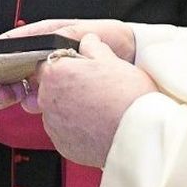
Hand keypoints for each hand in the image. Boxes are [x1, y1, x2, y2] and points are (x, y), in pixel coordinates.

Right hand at [0, 20, 137, 100]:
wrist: (133, 55)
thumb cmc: (107, 37)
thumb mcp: (78, 34)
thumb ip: (52, 39)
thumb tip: (27, 48)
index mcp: (43, 36)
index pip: (9, 46)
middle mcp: (43, 54)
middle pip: (10, 66)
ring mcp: (51, 72)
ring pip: (22, 83)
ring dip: (10, 91)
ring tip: (4, 99)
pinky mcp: (60, 88)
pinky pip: (39, 96)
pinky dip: (32, 101)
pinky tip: (32, 105)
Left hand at [22, 34, 157, 167]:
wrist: (138, 134)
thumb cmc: (127, 97)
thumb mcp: (111, 60)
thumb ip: (92, 46)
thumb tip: (88, 41)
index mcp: (56, 74)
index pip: (49, 63)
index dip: (67, 65)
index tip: (81, 69)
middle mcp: (48, 100)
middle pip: (51, 88)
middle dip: (69, 87)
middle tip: (94, 88)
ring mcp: (54, 125)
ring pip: (58, 111)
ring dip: (72, 108)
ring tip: (99, 108)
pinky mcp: (63, 144)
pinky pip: (65, 132)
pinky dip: (77, 128)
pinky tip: (98, 124)